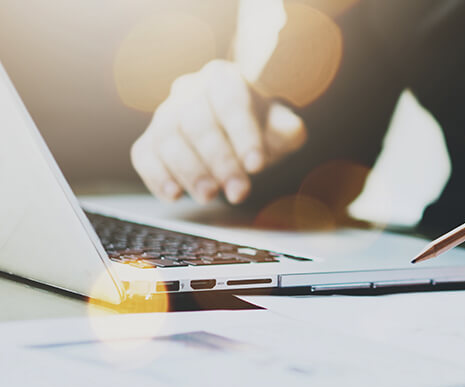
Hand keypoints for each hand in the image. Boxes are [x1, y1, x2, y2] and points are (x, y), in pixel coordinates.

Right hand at [131, 60, 305, 203]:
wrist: (237, 130)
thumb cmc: (261, 128)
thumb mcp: (282, 126)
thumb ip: (287, 129)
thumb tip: (286, 133)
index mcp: (224, 78)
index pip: (231, 102)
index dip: (243, 135)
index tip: (257, 166)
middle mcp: (189, 90)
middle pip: (197, 122)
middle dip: (219, 161)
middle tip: (238, 191)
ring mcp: (165, 113)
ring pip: (167, 138)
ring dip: (189, 171)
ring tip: (209, 196)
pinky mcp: (150, 140)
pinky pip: (144, 155)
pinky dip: (156, 176)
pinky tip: (173, 195)